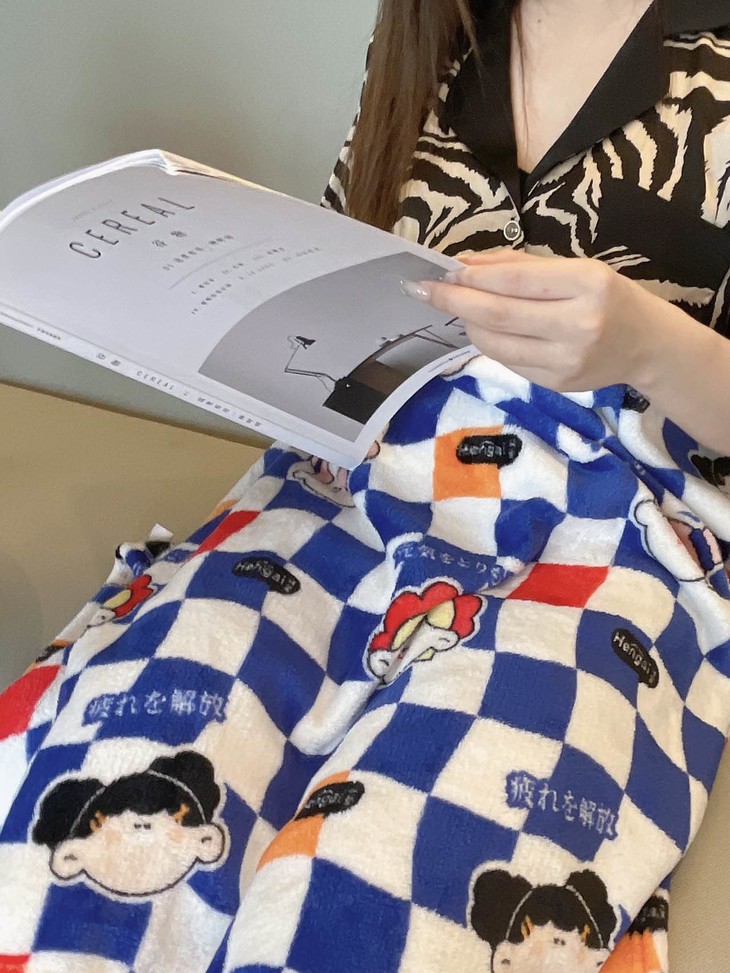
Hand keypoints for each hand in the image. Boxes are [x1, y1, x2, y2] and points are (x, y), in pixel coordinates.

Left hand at [407, 249, 661, 391]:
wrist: (646, 344)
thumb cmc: (605, 296)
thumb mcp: (574, 268)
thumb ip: (520, 265)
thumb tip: (464, 265)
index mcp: (587, 283)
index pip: (515, 280)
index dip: (472, 277)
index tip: (442, 272)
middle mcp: (579, 323)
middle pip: (498, 314)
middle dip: (454, 301)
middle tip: (424, 290)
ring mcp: (567, 359)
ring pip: (496, 343)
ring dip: (468, 324)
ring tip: (462, 309)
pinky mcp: (556, 384)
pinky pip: (507, 361)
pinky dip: (489, 343)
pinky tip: (487, 330)